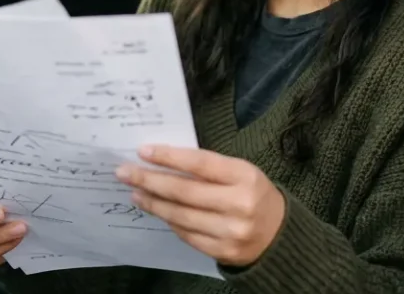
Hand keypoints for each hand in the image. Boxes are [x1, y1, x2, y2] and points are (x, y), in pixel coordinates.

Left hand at [115, 145, 284, 266]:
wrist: (279, 234)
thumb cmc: (252, 194)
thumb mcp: (239, 173)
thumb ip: (207, 169)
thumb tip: (162, 162)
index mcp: (245, 176)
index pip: (200, 164)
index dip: (169, 157)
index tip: (143, 151)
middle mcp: (239, 204)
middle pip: (184, 191)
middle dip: (150, 180)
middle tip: (125, 173)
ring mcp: (230, 231)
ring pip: (180, 215)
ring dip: (153, 203)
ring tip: (136, 192)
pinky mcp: (222, 251)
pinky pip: (186, 234)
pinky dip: (169, 221)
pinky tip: (157, 210)